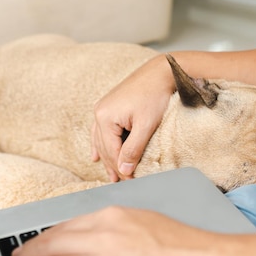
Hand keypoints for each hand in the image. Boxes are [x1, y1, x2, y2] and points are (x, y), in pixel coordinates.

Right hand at [90, 55, 174, 180]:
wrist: (160, 71)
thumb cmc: (154, 96)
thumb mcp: (146, 126)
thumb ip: (134, 149)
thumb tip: (123, 170)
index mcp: (105, 117)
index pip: (111, 151)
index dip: (121, 168)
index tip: (132, 181)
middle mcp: (99, 112)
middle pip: (105, 147)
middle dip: (114, 166)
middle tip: (123, 183)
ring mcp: (103, 108)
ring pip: (102, 141)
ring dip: (107, 158)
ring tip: (111, 177)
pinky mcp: (110, 106)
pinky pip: (100, 131)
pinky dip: (100, 144)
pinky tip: (95, 156)